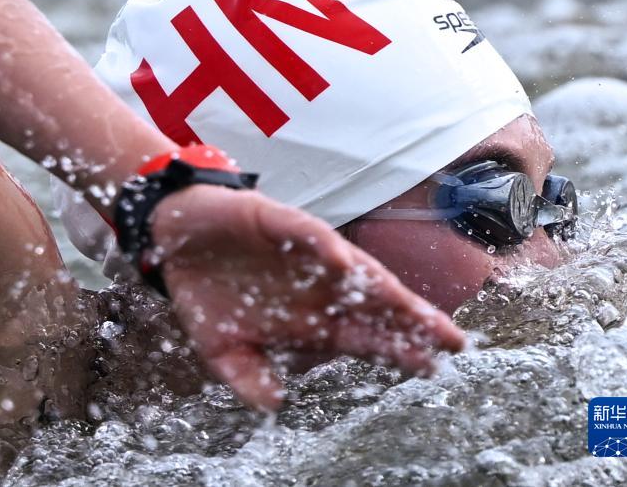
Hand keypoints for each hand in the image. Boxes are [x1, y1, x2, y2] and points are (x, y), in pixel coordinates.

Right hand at [150, 185, 464, 409]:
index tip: (433, 367)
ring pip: (353, 270)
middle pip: (375, 306)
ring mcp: (304, 254)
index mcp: (310, 319)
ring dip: (383, 288)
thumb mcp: (221, 348)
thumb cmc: (207, 293)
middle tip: (452, 341)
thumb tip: (274, 403)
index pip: (364, 338)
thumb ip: (247, 376)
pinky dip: (322, 246)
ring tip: (414, 308)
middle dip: (413, 323)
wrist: (174, 241)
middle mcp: (318, 286)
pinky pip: (306, 234)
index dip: (398, 351)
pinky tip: (340, 261)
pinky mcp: (279, 222)